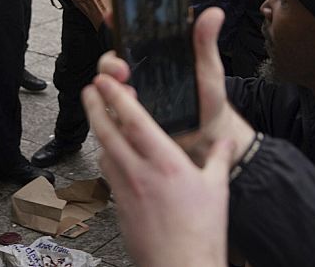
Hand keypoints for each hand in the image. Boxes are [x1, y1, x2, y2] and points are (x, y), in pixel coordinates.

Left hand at [83, 72, 232, 266]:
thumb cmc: (200, 234)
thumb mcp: (217, 189)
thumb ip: (218, 159)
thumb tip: (225, 143)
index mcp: (165, 163)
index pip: (134, 120)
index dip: (117, 96)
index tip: (105, 80)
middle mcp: (139, 173)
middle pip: (107, 131)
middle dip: (95, 106)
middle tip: (89, 89)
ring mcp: (125, 191)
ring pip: (104, 152)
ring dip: (100, 131)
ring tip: (100, 117)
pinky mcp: (119, 208)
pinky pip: (108, 175)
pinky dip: (107, 158)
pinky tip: (112, 156)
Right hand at [96, 8, 257, 166]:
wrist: (206, 134)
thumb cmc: (206, 97)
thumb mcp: (207, 68)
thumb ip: (205, 42)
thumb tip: (214, 13)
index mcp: (152, 53)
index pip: (128, 34)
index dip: (117, 22)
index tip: (112, 16)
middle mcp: (136, 71)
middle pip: (110, 61)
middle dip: (110, 63)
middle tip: (123, 71)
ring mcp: (130, 94)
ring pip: (106, 86)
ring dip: (109, 88)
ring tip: (129, 94)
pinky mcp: (128, 117)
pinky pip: (111, 112)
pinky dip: (112, 111)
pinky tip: (125, 114)